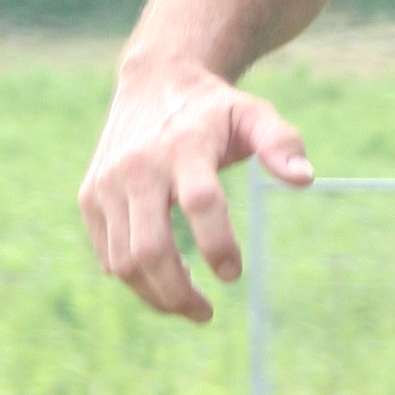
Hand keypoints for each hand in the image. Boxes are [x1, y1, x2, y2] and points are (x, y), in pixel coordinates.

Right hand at [80, 58, 312, 323]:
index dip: (220, 246)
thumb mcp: (253, 114)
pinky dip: (135, 279)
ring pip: (124, 261)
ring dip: (157, 295)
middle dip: (179, 293)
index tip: (235, 273)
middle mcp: (138, 167)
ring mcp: (107, 184)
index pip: (201, 204)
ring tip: (189, 302)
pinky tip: (163, 281)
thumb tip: (305, 179)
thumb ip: (281, 143)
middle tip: (206, 313)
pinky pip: (108, 255)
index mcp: (184, 148)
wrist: (154, 80)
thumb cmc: (213, 108)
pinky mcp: (90, 197)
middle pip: (151, 248)